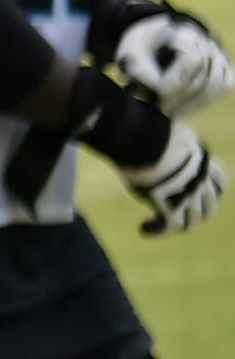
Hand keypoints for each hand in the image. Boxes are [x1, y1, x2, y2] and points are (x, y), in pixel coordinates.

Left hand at [116, 9, 234, 117]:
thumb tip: (159, 90)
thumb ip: (141, 70)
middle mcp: (206, 41)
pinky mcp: (223, 67)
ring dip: (195, 103)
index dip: (177, 80)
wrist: (153, 40)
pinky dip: (206, 101)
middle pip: (204, 76)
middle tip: (162, 110)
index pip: (191, 59)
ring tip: (173, 113)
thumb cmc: (141, 47)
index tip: (160, 95)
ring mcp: (218, 54)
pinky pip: (223, 86)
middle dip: (182, 97)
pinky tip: (185, 109)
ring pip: (218, 84)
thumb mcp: (131, 53)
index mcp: (183, 32)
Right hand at [119, 120, 224, 236]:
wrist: (140, 136)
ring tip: (154, 225)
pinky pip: (169, 225)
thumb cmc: (144, 128)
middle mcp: (202, 180)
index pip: (219, 183)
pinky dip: (157, 230)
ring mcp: (190, 195)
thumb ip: (170, 147)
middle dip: (195, 213)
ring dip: (174, 224)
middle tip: (177, 215)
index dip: (209, 192)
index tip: (195, 195)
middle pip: (208, 206)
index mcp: (204, 160)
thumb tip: (159, 142)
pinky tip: (144, 228)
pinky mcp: (172, 206)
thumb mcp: (166, 134)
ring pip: (191, 220)